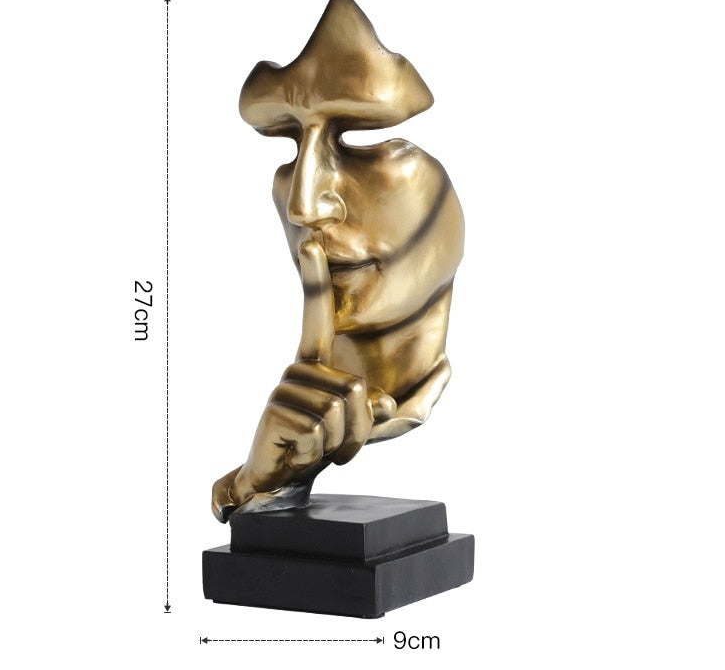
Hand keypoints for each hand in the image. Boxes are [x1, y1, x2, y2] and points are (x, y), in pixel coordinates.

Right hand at [212, 240, 393, 521]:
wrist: (280, 480)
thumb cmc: (325, 447)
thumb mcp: (372, 424)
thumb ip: (416, 402)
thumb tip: (446, 367)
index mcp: (318, 361)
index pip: (316, 314)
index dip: (315, 278)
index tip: (310, 243)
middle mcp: (300, 366)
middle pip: (356, 389)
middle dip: (359, 430)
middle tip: (334, 441)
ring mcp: (287, 386)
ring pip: (342, 409)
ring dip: (342, 442)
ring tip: (319, 446)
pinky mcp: (278, 409)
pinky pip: (324, 427)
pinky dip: (324, 450)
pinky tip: (303, 451)